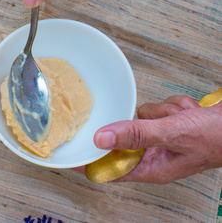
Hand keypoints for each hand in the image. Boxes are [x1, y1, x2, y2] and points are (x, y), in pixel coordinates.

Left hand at [92, 95, 221, 182]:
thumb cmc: (218, 136)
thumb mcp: (172, 134)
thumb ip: (135, 135)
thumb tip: (100, 139)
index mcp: (153, 168)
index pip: (110, 169)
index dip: (90, 162)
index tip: (68, 155)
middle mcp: (155, 156)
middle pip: (124, 137)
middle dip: (140, 123)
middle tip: (161, 120)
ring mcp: (162, 139)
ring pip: (141, 117)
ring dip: (161, 112)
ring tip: (182, 116)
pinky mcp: (168, 125)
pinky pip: (156, 108)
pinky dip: (172, 106)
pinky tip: (187, 111)